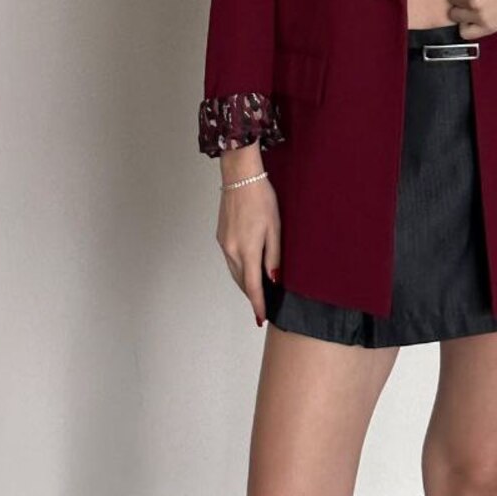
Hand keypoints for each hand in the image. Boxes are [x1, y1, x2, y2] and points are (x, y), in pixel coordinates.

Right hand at [216, 175, 280, 327]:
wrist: (241, 178)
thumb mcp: (275, 228)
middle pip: (242, 282)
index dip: (258, 304)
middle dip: (252, 296)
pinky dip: (239, 270)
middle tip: (263, 307)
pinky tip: (248, 269)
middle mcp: (232, 251)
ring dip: (245, 284)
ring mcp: (224, 244)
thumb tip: (273, 279)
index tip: (261, 318)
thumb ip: (274, 256)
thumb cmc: (262, 199)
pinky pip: (230, 261)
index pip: (253, 286)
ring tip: (257, 291)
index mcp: (248, 250)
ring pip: (234, 273)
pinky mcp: (221, 237)